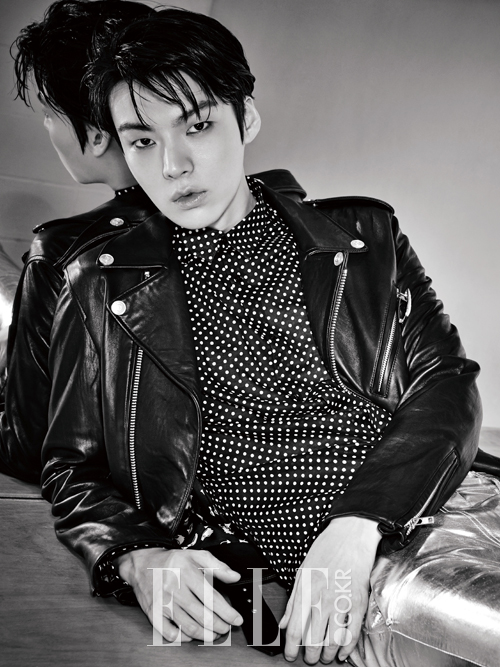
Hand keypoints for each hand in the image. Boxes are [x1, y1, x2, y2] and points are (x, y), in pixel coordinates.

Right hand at [116, 547, 243, 642]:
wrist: (143, 564)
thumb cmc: (172, 561)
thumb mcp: (196, 555)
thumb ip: (218, 566)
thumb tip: (235, 577)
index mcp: (187, 573)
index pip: (212, 598)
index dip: (227, 612)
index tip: (236, 619)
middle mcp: (175, 589)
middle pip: (202, 615)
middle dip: (219, 626)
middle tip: (226, 628)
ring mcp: (163, 603)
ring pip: (188, 627)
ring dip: (205, 634)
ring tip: (214, 634)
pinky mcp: (153, 613)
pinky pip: (170, 633)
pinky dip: (183, 638)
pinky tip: (191, 635)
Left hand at [280, 516, 380, 664]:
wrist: (350, 536)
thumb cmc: (325, 550)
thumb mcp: (301, 572)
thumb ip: (293, 601)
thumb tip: (283, 623)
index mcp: (305, 591)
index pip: (294, 630)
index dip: (290, 648)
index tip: (290, 655)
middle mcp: (322, 599)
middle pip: (313, 640)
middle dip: (309, 656)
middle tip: (309, 659)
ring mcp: (341, 602)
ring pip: (332, 642)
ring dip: (327, 655)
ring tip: (324, 657)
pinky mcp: (358, 603)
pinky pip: (352, 634)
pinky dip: (346, 649)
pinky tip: (341, 652)